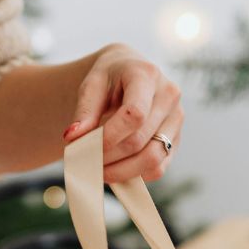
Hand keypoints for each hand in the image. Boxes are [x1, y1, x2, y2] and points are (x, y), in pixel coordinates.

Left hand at [61, 44, 182, 182]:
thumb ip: (84, 111)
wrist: (130, 73)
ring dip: (121, 171)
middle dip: (107, 157)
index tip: (84, 147)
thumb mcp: (91, 85)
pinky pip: (158, 167)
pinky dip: (134, 175)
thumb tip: (72, 137)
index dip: (108, 137)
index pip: (133, 114)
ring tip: (97, 170)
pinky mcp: (176, 139)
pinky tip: (114, 169)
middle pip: (139, 140)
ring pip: (152, 159)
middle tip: (84, 162)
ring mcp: (176, 119)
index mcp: (147, 75)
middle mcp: (169, 96)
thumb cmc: (109, 79)